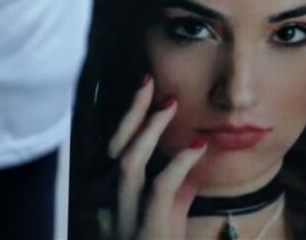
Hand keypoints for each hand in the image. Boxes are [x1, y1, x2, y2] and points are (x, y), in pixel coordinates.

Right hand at [109, 77, 206, 239]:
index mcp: (108, 202)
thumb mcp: (167, 217)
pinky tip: (197, 146)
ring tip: (170, 103)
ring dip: (149, 130)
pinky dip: (178, 163)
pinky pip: (158, 188)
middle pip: (114, 149)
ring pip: (128, 164)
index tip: (144, 89)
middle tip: (148, 81)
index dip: (125, 117)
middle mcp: (107, 209)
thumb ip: (174, 188)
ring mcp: (122, 222)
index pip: (112, 149)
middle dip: (131, 112)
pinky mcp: (145, 232)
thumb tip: (191, 156)